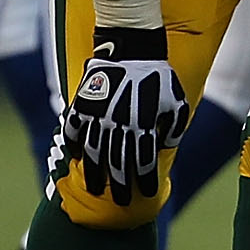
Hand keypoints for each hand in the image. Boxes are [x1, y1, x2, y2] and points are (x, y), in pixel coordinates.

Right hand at [64, 27, 192, 206]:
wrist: (132, 47)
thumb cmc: (158, 76)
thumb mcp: (176, 101)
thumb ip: (173, 128)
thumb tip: (168, 149)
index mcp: (143, 124)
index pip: (144, 162)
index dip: (145, 180)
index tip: (146, 194)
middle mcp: (119, 124)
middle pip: (117, 163)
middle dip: (120, 186)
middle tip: (121, 202)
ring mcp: (98, 115)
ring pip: (93, 153)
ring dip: (95, 174)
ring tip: (96, 189)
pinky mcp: (82, 104)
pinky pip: (73, 130)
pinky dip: (73, 146)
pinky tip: (76, 158)